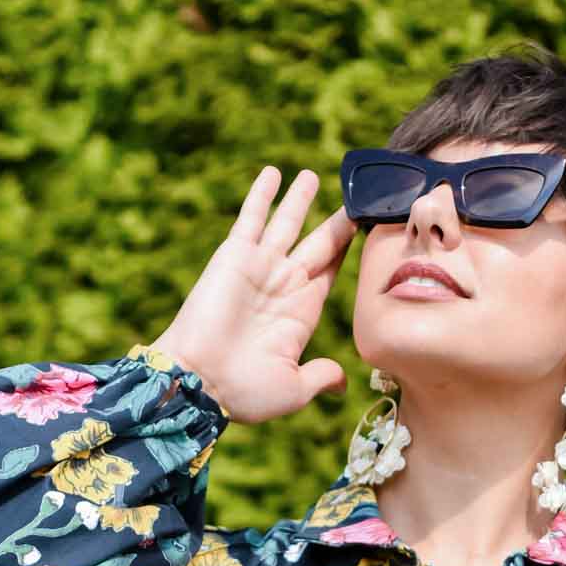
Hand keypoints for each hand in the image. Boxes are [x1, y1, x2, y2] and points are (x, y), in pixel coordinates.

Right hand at [151, 167, 356, 423]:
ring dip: (298, 199)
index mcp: (300, 315)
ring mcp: (259, 268)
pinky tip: (273, 173)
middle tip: (351, 197)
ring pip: (286, 224)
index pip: (329, 273)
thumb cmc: (244, 393)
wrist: (199, 382)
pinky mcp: (234, 256)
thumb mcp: (293, 389)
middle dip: (333, 222)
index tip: (366, 228)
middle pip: (316, 244)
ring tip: (310, 174)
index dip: (346, 251)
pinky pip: (252, 218)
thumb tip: (340, 382)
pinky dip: (262, 195)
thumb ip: (319, 377)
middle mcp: (282, 287)